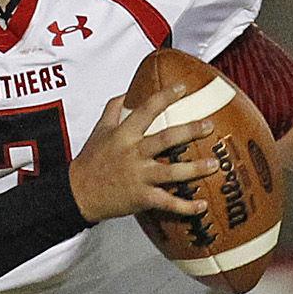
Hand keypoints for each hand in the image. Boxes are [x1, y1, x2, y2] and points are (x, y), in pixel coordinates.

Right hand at [68, 86, 219, 221]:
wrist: (78, 194)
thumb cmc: (90, 162)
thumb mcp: (98, 131)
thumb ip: (113, 110)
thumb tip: (126, 92)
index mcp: (124, 135)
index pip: (146, 110)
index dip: (165, 97)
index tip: (182, 88)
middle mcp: (133, 154)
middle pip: (165, 139)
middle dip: (189, 131)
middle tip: (209, 126)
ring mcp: (139, 177)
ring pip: (171, 172)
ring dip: (194, 169)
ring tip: (214, 164)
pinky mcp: (141, 198)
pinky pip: (167, 202)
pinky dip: (185, 206)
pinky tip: (202, 205)